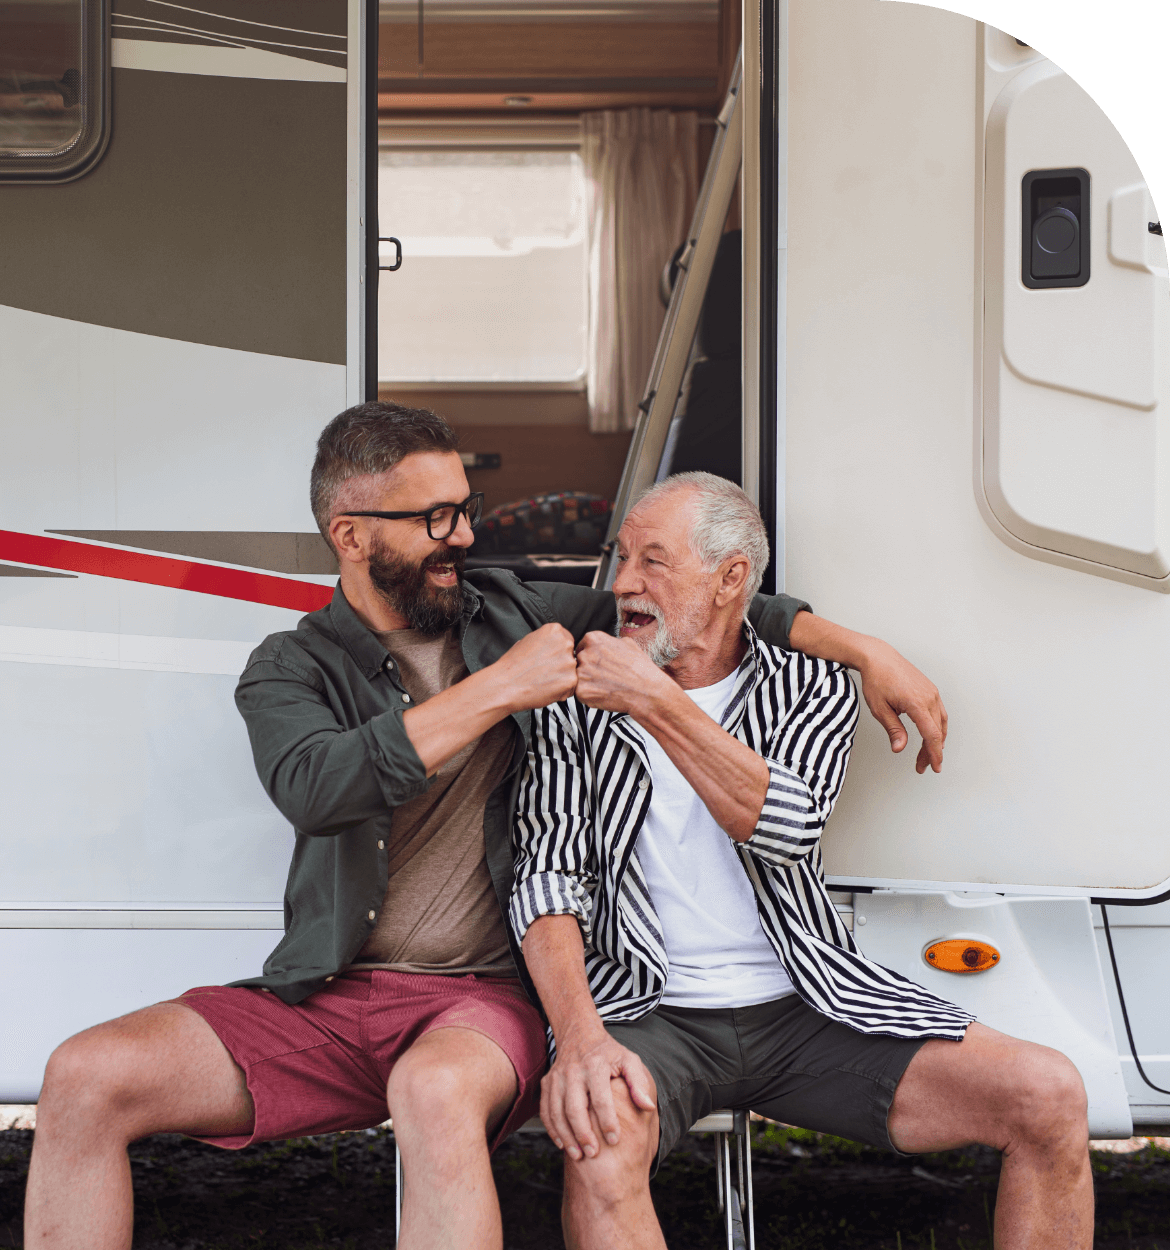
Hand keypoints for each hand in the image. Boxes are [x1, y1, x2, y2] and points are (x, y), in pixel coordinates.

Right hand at [495, 623, 577, 711]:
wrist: (505, 685)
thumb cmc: (512, 665)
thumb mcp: (528, 640)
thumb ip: (546, 640)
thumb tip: (554, 645)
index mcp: (555, 630)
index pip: (566, 641)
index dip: (557, 653)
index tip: (548, 659)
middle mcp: (565, 644)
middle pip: (571, 656)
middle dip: (561, 665)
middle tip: (544, 672)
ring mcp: (569, 662)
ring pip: (572, 672)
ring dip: (561, 678)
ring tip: (542, 681)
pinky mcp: (570, 681)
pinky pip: (571, 688)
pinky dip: (561, 691)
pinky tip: (545, 689)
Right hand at [540, 1026, 655, 1160]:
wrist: (580, 1034)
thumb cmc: (609, 1053)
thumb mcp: (629, 1060)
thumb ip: (639, 1083)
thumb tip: (648, 1107)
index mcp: (596, 1065)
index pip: (601, 1098)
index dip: (607, 1121)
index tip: (615, 1140)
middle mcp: (573, 1071)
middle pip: (575, 1108)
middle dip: (583, 1134)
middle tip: (593, 1154)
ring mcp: (557, 1077)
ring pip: (557, 1112)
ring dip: (566, 1136)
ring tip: (578, 1155)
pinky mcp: (547, 1082)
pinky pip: (545, 1109)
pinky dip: (552, 1129)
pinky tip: (562, 1144)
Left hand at [574, 631, 670, 715]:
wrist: (647, 691)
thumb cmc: (640, 668)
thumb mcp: (627, 643)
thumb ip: (609, 641)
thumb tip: (603, 644)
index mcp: (593, 639)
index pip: (582, 646)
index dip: (591, 656)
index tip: (599, 663)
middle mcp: (585, 654)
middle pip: (578, 661)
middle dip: (588, 669)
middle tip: (604, 676)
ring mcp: (581, 673)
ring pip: (578, 678)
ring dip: (588, 682)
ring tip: (606, 686)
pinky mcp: (581, 691)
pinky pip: (580, 693)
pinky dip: (590, 695)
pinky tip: (605, 694)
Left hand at [856, 640, 947, 773]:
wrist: (878, 657)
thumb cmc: (876, 679)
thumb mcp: (879, 708)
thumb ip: (893, 729)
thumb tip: (899, 748)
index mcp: (916, 703)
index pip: (931, 735)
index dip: (934, 754)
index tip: (934, 767)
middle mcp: (929, 697)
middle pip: (937, 732)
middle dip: (932, 751)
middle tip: (923, 766)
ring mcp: (931, 692)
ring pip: (941, 722)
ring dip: (936, 740)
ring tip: (926, 754)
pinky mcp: (930, 689)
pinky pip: (939, 712)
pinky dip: (937, 726)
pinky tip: (930, 735)